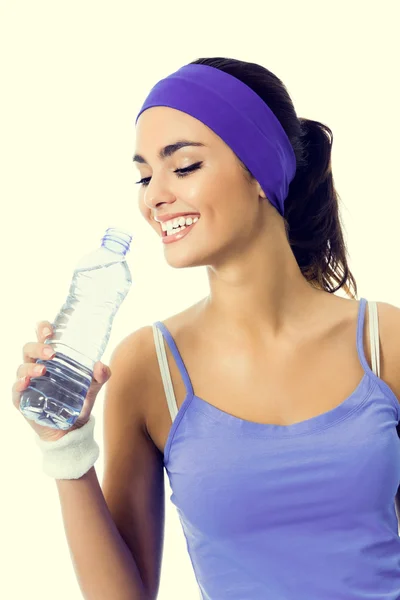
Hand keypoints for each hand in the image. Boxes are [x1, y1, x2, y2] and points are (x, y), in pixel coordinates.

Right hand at [12, 321, 111, 441]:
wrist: (72, 429)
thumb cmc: (78, 401)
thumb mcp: (93, 387)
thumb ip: (100, 376)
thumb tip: (101, 366)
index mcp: (52, 358)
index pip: (42, 337)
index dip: (42, 329)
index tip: (49, 330)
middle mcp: (38, 366)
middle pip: (29, 349)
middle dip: (38, 347)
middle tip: (51, 353)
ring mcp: (28, 382)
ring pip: (22, 368)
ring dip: (30, 367)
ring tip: (43, 371)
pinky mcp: (23, 399)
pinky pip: (15, 389)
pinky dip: (19, 384)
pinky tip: (25, 383)